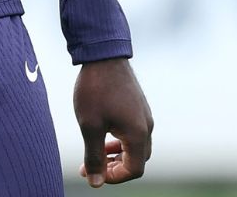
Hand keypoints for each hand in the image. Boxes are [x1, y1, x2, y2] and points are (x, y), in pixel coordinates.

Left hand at [72, 57, 152, 185]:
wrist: (103, 54)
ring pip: (135, 146)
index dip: (113, 177)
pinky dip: (120, 139)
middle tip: (90, 165)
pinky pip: (134, 131)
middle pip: (137, 160)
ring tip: (94, 151)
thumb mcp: (90, 126)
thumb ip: (94, 156)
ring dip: (116, 154)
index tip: (92, 171)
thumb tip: (95, 183)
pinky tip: (101, 131)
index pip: (133, 170)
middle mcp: (146, 126)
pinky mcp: (139, 105)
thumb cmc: (95, 90)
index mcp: (138, 134)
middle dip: (114, 167)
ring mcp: (144, 114)